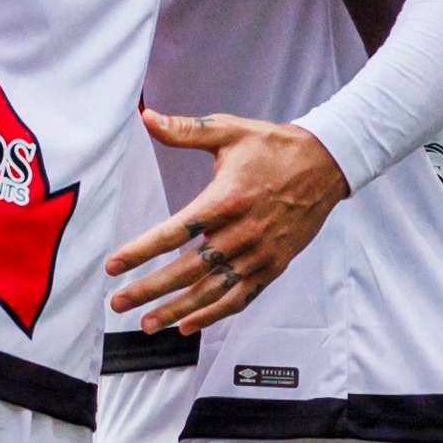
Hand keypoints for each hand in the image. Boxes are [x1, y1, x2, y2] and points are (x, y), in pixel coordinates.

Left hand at [103, 111, 352, 332]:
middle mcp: (242, 232)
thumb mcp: (230, 130)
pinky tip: (189, 325)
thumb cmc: (274, 146)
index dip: (141, 251)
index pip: (175, 232)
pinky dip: (215, 314)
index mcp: (226, 199)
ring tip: (147, 324)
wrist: (328, 163)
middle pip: (188, 269)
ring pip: (213, 290)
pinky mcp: (274, 265)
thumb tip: (147, 117)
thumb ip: (185, 130)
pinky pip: (241, 296)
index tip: (114, 266)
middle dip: (150, 289)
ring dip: (178, 310)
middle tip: (119, 303)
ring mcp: (260, 253)